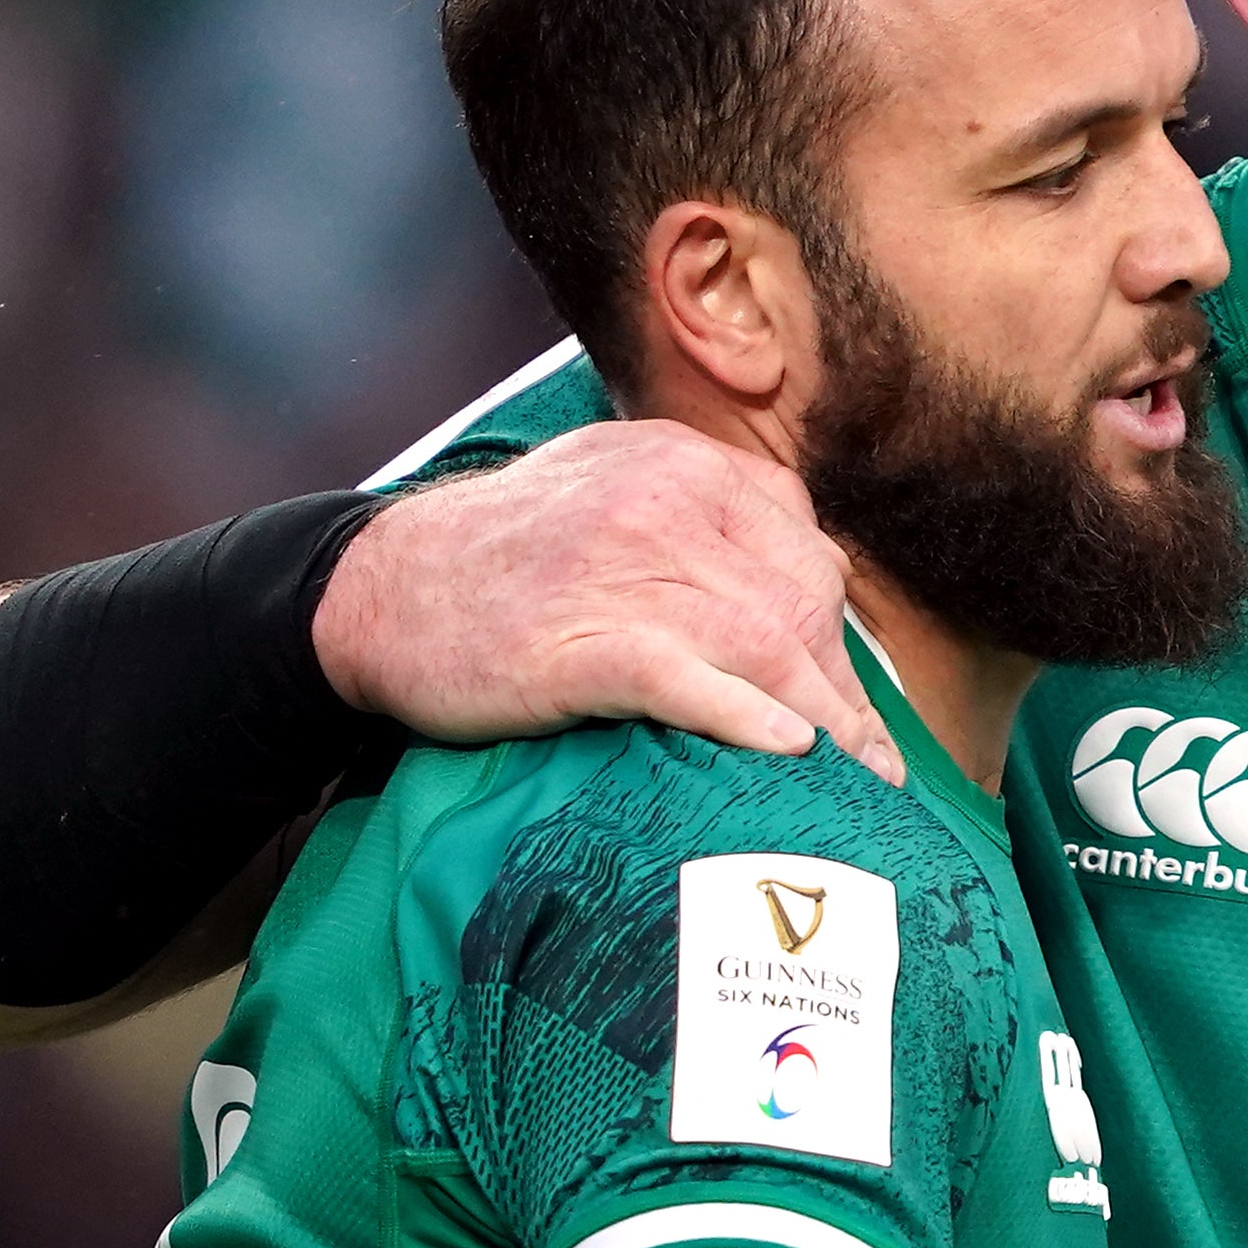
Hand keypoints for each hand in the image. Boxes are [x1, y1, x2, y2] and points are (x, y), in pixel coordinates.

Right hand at [312, 423, 900, 782]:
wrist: (373, 589)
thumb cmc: (497, 559)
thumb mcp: (605, 489)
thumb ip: (696, 516)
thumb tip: (794, 578)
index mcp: (680, 464)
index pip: (801, 550)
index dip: (842, 636)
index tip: (860, 703)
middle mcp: (663, 502)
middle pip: (798, 600)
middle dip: (847, 690)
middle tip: (874, 766)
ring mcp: (620, 568)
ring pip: (760, 641)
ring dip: (825, 721)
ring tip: (857, 784)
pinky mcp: (577, 640)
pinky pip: (686, 676)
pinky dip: (745, 714)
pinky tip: (786, 751)